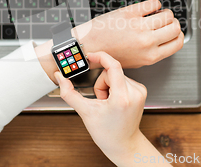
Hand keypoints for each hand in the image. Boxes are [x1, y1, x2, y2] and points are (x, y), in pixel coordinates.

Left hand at [35, 0, 183, 84]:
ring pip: (168, 14)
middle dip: (173, 23)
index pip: (179, 42)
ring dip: (165, 13)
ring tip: (157, 14)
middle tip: (165, 22)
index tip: (173, 32)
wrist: (89, 46)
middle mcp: (147, 41)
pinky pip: (154, 3)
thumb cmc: (109, 53)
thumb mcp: (136, 61)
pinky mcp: (130, 13)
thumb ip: (153, 52)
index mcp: (151, 56)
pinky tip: (149, 7)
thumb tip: (166, 39)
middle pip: (176, 27)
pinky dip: (154, 4)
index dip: (178, 35)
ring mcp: (139, 26)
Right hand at [55, 51, 170, 166]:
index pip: (113, 66)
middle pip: (111, 72)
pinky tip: (114, 101)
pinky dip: (115, 87)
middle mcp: (135, 92)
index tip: (90, 56)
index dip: (100, 57)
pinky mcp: (141, 90)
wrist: (123, 144)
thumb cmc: (107, 133)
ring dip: (108, 85)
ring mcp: (139, 91)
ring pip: (116, 74)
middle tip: (100, 100)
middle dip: (101, 83)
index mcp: (122, 98)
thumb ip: (69, 93)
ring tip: (108, 103)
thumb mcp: (85, 112)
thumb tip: (60, 77)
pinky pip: (123, 79)